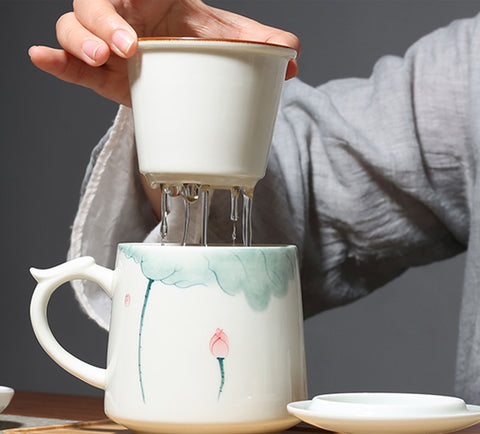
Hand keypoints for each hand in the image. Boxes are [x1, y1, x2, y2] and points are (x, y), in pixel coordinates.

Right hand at [28, 0, 299, 105]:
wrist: (179, 57)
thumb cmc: (193, 41)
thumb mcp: (220, 38)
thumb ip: (255, 43)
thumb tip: (294, 57)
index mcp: (147, 1)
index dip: (122, 5)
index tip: (136, 31)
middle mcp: (120, 18)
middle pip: (91, 8)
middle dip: (100, 26)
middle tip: (127, 48)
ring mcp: (104, 46)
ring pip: (72, 33)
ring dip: (76, 45)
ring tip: (97, 58)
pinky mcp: (98, 74)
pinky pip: (69, 66)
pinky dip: (55, 64)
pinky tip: (41, 59)